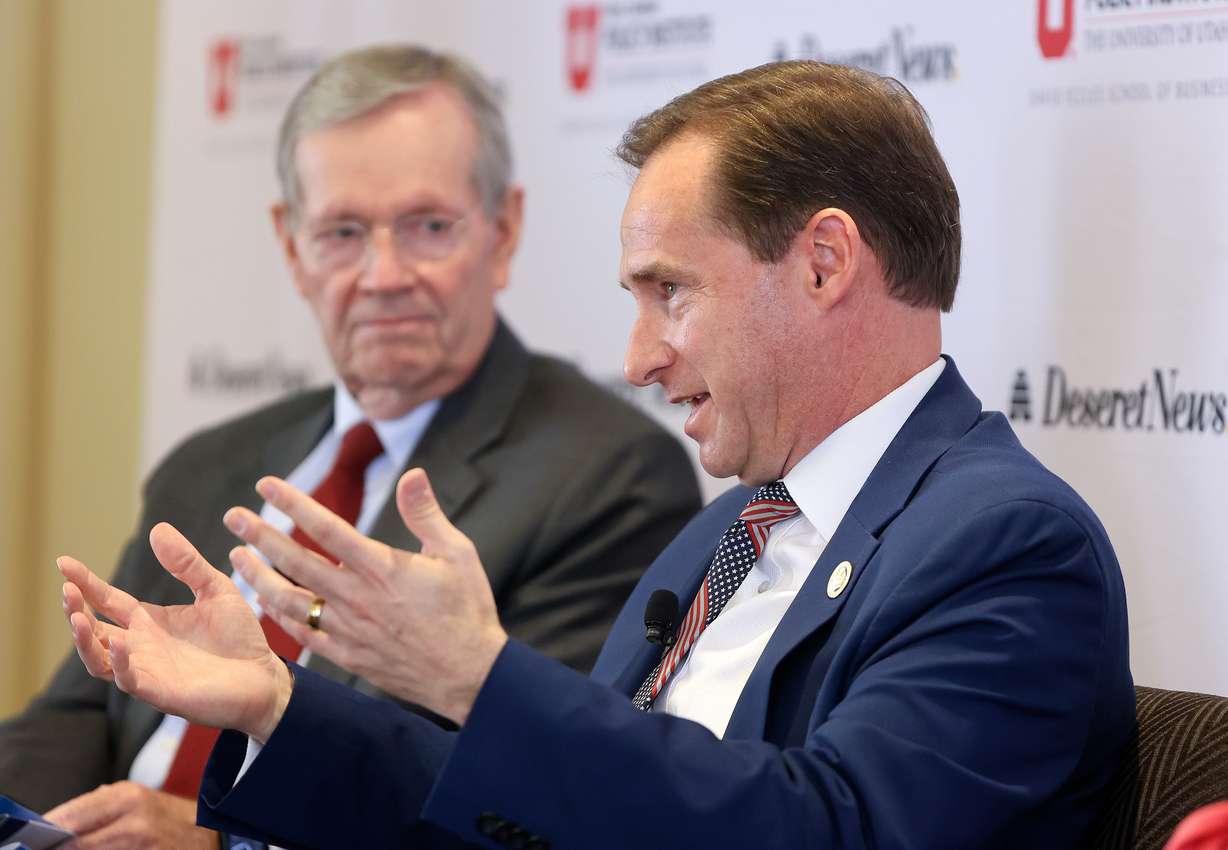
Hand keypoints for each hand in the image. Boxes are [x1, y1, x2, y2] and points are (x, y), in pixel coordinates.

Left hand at [45, 782, 216, 849]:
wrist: (214, 836)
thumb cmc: (170, 818)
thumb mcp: (138, 799)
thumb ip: (99, 807)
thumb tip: (56, 824)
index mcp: (128, 797)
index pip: (69, 817)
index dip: (46, 832)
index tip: (33, 840)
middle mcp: (134, 823)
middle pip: (74, 845)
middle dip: (59, 848)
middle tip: (51, 848)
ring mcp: (143, 847)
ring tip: (78, 849)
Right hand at [60, 523, 292, 741]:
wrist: (265, 679)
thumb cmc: (240, 637)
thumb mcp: (216, 590)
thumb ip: (187, 564)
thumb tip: (157, 528)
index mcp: (150, 621)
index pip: (108, 599)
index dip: (85, 582)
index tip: (64, 562)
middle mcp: (141, 645)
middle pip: (93, 628)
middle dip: (75, 609)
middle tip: (66, 588)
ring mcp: (147, 670)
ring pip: (98, 659)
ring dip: (83, 640)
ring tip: (76, 616)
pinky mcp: (160, 692)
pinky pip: (128, 679)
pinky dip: (118, 662)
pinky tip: (117, 641)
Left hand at [223, 468, 507, 723]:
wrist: (470, 674)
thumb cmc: (467, 609)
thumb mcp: (457, 553)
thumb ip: (425, 513)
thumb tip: (412, 473)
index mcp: (382, 567)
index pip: (327, 527)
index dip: (294, 502)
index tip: (266, 484)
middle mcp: (357, 597)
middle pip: (296, 561)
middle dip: (260, 536)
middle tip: (233, 516)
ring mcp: (348, 629)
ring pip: (289, 601)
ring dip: (259, 577)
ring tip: (237, 558)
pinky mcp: (348, 655)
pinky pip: (303, 635)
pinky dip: (279, 617)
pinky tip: (264, 603)